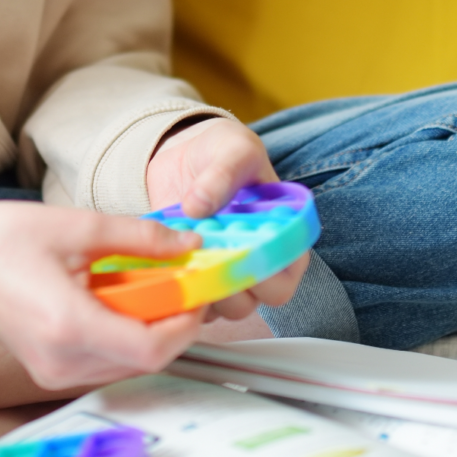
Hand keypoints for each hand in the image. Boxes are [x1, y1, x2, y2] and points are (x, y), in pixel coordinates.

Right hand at [0, 201, 207, 389]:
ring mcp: (54, 373)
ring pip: (128, 363)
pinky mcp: (50, 371)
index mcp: (68, 326)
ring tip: (158, 285)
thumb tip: (188, 243)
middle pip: (145, 359)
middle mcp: (62, 362)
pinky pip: (107, 360)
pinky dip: (127, 334)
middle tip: (187, 282)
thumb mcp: (76, 225)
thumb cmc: (1, 238)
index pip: (151, 348)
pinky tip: (125, 299)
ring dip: (153, 329)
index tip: (200, 290)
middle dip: (175, 322)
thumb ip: (137, 237)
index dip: (187, 322)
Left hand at [146, 117, 308, 319]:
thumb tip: (196, 207)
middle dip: (232, 284)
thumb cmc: (225, 151)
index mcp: (281, 233)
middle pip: (257, 299)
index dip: (272, 273)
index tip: (242, 253)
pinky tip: (167, 258)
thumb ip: (222, 174)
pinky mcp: (194, 273)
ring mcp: (224, 270)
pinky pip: (191, 298)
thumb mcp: (234, 149)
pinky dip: (179, 285)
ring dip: (203, 287)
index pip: (290, 271)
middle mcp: (257, 260)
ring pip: (223, 307)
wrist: (187, 155)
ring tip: (184, 253)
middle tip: (207, 257)